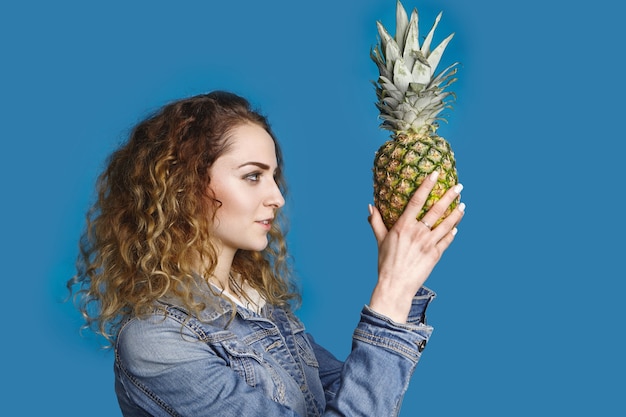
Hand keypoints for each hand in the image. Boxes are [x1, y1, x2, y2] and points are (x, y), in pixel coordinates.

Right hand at [367, 171, 464, 322]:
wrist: (395, 285)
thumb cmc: (386, 263)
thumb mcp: (380, 241)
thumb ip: (376, 222)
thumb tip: (370, 206)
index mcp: (403, 227)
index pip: (416, 201)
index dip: (426, 186)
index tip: (434, 174)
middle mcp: (417, 233)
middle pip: (436, 210)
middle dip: (449, 196)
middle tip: (459, 186)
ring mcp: (428, 244)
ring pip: (446, 224)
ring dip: (456, 213)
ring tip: (463, 204)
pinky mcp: (435, 255)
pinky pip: (447, 241)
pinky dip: (452, 232)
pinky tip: (456, 226)